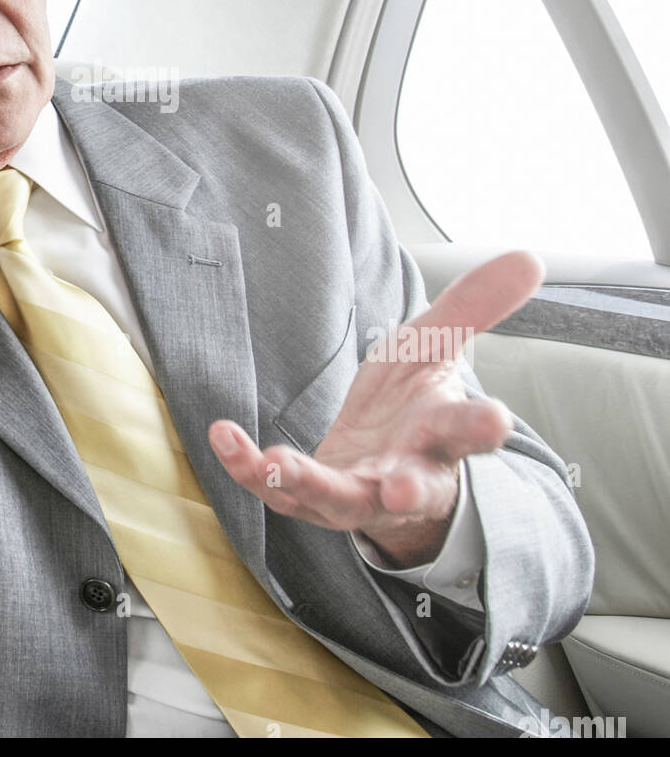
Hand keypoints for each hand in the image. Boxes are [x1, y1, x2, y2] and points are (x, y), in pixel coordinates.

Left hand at [208, 251, 543, 566]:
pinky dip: (249, 467)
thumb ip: (476, 305)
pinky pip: (278, 490)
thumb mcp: (438, 346)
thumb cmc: (415, 401)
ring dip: (312, 484)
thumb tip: (531, 256)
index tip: (496, 419)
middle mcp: (406, 472)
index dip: (482, 427)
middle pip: (413, 484)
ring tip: (280, 464)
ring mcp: (358, 493)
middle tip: (398, 488)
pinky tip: (224, 436)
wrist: (382, 461)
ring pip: (341, 500)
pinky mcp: (312, 500)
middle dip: (407, 486)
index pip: (470, 431)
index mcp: (443, 433)